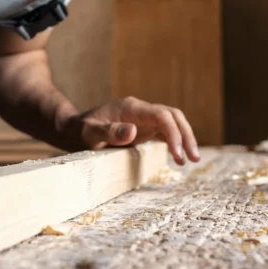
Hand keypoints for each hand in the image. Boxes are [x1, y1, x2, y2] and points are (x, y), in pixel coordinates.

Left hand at [67, 96, 200, 164]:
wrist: (74, 128)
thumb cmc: (80, 131)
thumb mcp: (89, 133)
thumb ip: (109, 132)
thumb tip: (133, 132)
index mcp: (131, 108)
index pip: (161, 115)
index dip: (173, 133)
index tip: (177, 154)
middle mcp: (141, 110)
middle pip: (173, 116)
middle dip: (186, 135)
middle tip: (193, 158)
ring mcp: (144, 118)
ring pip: (173, 123)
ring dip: (185, 138)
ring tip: (192, 160)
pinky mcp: (144, 128)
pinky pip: (166, 132)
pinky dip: (175, 142)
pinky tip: (180, 157)